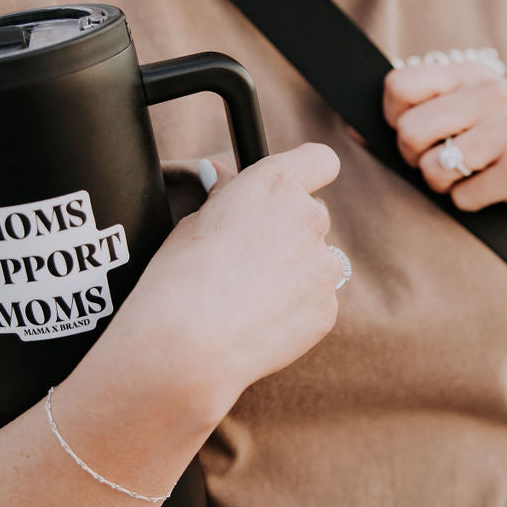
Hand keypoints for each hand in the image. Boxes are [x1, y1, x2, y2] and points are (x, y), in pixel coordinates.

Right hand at [101, 143, 344, 425]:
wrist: (189, 346)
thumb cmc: (180, 278)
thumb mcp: (193, 221)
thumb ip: (225, 196)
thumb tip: (223, 175)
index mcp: (275, 185)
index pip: (319, 160)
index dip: (308, 172)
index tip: (295, 187)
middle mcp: (308, 218)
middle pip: (312, 215)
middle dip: (289, 231)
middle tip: (249, 257)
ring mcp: (323, 265)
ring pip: (317, 260)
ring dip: (296, 271)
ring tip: (250, 296)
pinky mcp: (327, 307)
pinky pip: (315, 300)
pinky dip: (295, 308)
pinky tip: (259, 321)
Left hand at [383, 62, 506, 231]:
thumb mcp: (474, 112)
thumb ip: (420, 113)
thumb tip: (352, 131)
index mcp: (473, 74)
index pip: (398, 85)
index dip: (392, 117)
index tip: (414, 132)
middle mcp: (492, 95)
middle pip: (408, 132)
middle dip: (414, 158)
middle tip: (438, 162)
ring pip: (433, 169)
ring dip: (442, 185)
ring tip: (468, 176)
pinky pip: (463, 197)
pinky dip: (470, 203)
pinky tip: (493, 190)